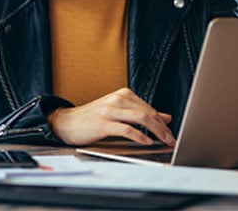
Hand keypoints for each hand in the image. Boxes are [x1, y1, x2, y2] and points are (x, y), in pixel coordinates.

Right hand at [48, 87, 175, 146]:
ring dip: (156, 132)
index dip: (163, 122)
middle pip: (148, 113)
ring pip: (141, 119)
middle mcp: (118, 99)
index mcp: (124, 95)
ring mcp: (110, 110)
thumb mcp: (119, 112)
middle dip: (163, 128)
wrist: (65, 122)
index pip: (150, 109)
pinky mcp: (103, 123)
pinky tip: (146, 142)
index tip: (171, 133)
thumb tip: (166, 117)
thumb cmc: (93, 118)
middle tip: (172, 140)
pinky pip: (126, 129)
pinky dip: (139, 136)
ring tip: (163, 141)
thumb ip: (141, 114)